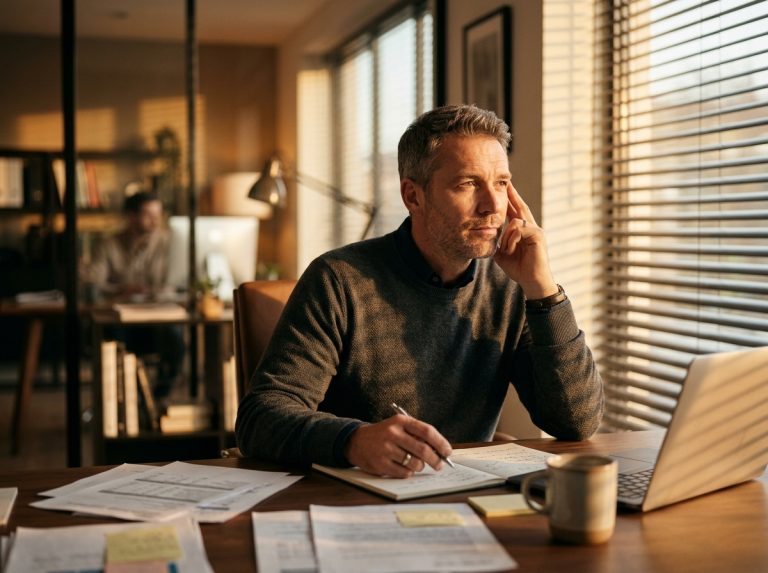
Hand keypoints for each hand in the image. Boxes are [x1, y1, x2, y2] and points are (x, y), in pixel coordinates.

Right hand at [344, 415, 452, 477]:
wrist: (356, 441)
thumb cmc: (384, 434)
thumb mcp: (398, 426)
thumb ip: (417, 434)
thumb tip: (439, 451)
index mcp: (400, 421)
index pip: (427, 431)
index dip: (440, 442)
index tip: (447, 451)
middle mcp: (393, 433)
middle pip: (423, 449)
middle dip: (436, 460)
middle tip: (439, 465)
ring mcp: (386, 449)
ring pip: (415, 463)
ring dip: (420, 467)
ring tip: (417, 465)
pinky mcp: (381, 463)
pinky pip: (404, 473)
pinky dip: (409, 473)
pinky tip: (404, 468)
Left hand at [494, 184, 558, 298]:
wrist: (532, 282)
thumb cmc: (519, 269)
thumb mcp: (503, 254)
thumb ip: (498, 242)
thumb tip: (488, 234)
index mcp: (523, 231)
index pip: (515, 211)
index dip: (510, 200)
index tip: (503, 188)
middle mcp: (532, 227)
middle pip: (520, 206)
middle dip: (512, 194)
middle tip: (506, 182)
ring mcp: (536, 230)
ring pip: (514, 221)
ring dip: (506, 237)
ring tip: (507, 251)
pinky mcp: (538, 235)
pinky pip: (518, 229)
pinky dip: (510, 240)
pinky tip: (511, 251)